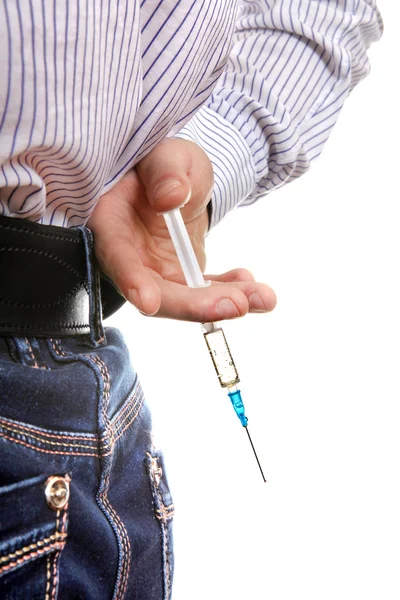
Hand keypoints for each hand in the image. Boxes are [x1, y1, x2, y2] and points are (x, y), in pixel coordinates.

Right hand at [88, 138, 275, 320]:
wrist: (176, 179)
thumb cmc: (163, 163)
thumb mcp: (165, 154)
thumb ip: (165, 171)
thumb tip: (172, 197)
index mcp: (111, 222)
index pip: (116, 256)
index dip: (131, 280)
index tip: (149, 302)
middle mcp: (128, 257)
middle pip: (155, 292)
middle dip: (194, 304)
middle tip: (236, 304)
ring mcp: (153, 272)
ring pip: (184, 299)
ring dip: (223, 303)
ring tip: (262, 298)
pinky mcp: (179, 278)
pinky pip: (204, 292)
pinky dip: (230, 291)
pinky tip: (256, 290)